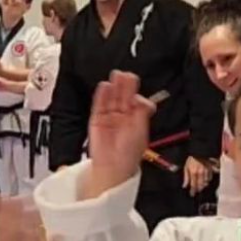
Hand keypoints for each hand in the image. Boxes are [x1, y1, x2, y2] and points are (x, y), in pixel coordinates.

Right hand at [83, 72, 154, 198]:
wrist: (114, 166)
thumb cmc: (129, 153)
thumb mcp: (141, 129)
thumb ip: (142, 112)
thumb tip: (143, 98)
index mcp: (135, 120)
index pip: (135, 102)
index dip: (135, 92)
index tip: (134, 83)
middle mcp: (122, 118)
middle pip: (123, 97)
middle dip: (124, 86)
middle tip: (125, 74)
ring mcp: (109, 118)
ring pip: (111, 99)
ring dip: (113, 88)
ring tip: (115, 75)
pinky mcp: (97, 120)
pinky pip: (99, 105)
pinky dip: (101, 96)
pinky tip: (105, 86)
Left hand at [183, 156, 212, 195]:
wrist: (200, 150)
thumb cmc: (192, 158)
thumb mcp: (186, 167)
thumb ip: (186, 177)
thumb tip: (184, 186)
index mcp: (193, 173)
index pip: (193, 185)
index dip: (193, 191)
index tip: (192, 194)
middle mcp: (200, 173)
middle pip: (200, 186)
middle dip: (198, 189)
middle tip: (196, 191)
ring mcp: (206, 171)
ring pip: (206, 183)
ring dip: (203, 185)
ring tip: (200, 186)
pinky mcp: (211, 169)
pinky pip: (210, 178)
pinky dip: (207, 180)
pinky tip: (205, 180)